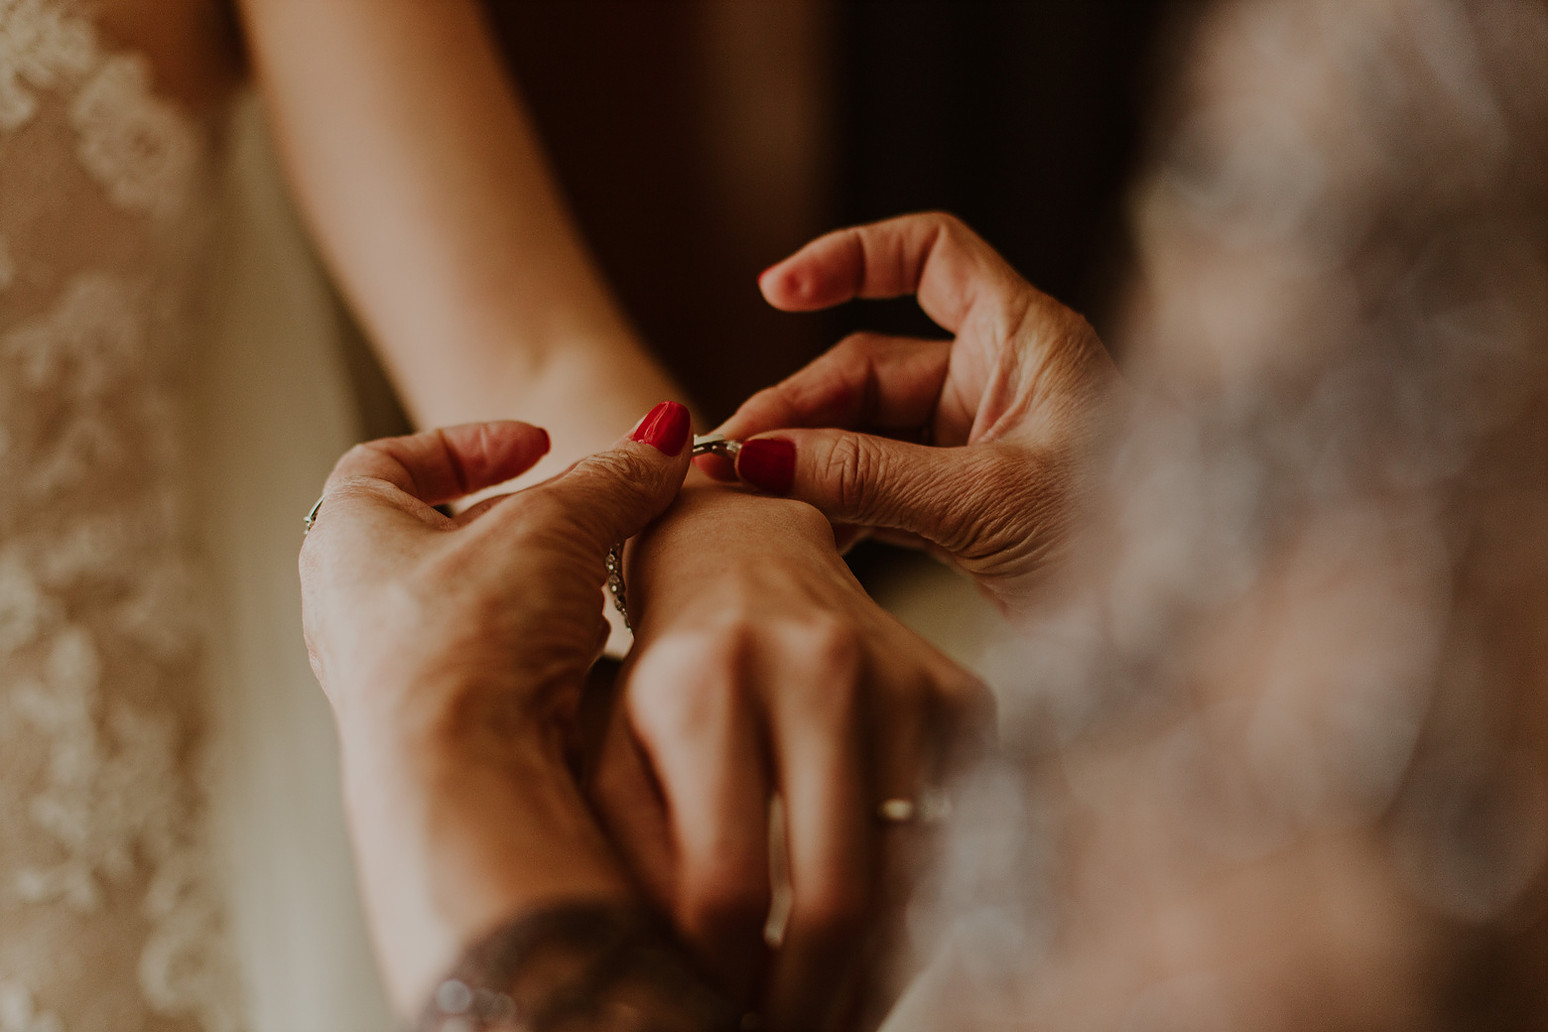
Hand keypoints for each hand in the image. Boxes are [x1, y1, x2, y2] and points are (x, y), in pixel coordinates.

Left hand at [298, 404, 691, 1012]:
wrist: (463, 784)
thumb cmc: (468, 647)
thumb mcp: (556, 525)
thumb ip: (612, 476)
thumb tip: (658, 444)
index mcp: (348, 535)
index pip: (389, 460)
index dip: (469, 443)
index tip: (539, 446)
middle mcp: (353, 607)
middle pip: (442, 535)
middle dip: (523, 523)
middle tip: (582, 519)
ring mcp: (391, 674)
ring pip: (475, 606)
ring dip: (540, 590)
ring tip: (589, 592)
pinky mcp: (438, 729)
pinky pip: (493, 667)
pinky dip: (541, 651)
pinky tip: (583, 659)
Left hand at [588, 481, 990, 1031]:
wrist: (748, 555)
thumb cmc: (666, 668)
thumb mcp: (612, 747)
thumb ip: (631, 856)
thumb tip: (678, 978)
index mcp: (705, 685)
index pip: (725, 884)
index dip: (724, 978)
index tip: (716, 1013)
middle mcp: (814, 669)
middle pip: (836, 894)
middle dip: (811, 1002)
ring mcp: (901, 677)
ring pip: (911, 879)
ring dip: (873, 973)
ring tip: (830, 1004)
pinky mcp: (960, 691)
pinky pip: (960, 837)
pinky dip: (921, 908)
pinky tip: (876, 931)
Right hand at [712, 212, 1120, 616]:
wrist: (1171, 638)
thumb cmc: (1122, 550)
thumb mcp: (984, 504)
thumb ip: (867, 476)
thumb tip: (758, 458)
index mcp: (1027, 340)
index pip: (931, 253)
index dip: (850, 257)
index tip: (775, 290)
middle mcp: (1002, 378)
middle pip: (873, 364)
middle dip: (799, 409)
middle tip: (731, 459)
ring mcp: (982, 441)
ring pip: (869, 431)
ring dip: (809, 462)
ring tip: (745, 501)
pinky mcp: (969, 500)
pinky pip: (884, 484)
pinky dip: (839, 504)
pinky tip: (796, 533)